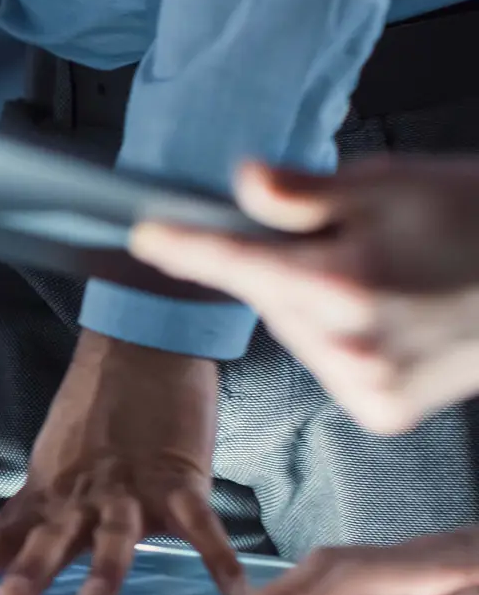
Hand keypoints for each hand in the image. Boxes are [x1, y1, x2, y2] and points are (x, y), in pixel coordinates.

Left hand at [0, 331, 248, 594]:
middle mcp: (82, 495)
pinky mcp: (178, 478)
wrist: (143, 347)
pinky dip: (216, 558)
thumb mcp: (56, 464)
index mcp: (48, 493)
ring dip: (105, 567)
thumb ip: (46, 511)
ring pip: (115, 532)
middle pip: (51, 537)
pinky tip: (230, 591)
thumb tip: (21, 556)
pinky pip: (201, 525)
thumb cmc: (99, 413)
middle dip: (32, 568)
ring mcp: (130, 487)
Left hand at [130, 158, 478, 433]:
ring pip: (296, 333)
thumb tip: (242, 183)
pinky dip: (341, 339)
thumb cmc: (477, 222)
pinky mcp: (384, 411)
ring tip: (381, 279)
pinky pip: (330, 365)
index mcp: (344, 285)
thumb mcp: (390, 184)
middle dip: (282, 268)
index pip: (235, 263)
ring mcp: (368, 386)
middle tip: (341, 242)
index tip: (148, 237)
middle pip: (268, 299)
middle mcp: (351, 345)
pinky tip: (388, 318)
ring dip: (312, 305)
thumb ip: (303, 192)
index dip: (185, 247)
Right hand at [217, 527, 478, 594]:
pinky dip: (313, 582)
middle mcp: (412, 554)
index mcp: (432, 566)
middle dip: (273, 592)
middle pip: (326, 565)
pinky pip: (348, 567)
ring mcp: (411, 554)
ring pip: (332, 563)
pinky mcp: (416, 561)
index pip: (351, 581)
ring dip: (286, 586)